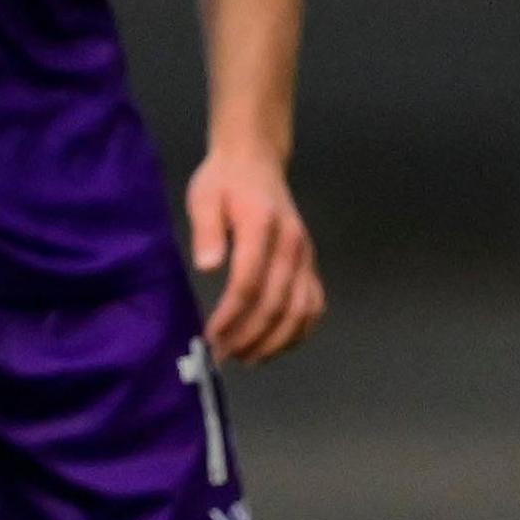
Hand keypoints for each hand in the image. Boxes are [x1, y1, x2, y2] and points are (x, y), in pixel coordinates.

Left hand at [186, 147, 324, 365]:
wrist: (256, 161)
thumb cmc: (224, 182)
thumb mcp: (204, 197)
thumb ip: (207, 230)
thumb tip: (208, 267)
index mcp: (264, 227)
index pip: (250, 282)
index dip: (231, 315)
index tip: (210, 337)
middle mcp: (292, 245)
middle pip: (277, 302)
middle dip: (249, 336)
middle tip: (222, 356)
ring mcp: (305, 255)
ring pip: (301, 309)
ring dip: (276, 340)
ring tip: (248, 358)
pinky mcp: (309, 263)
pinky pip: (314, 303)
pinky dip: (300, 331)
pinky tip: (277, 345)